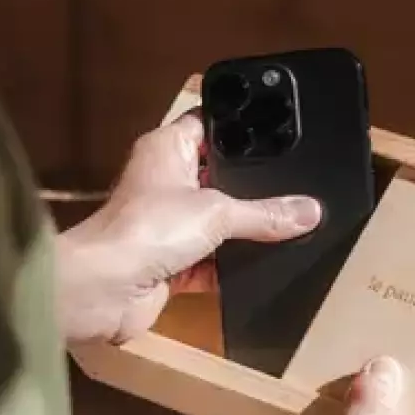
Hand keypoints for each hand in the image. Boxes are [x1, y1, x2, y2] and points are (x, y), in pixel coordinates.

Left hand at [55, 113, 321, 343]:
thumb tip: (312, 211)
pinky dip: (231, 267)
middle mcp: (165, 181)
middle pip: (219, 175)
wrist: (103, 290)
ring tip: (289, 224)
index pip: (209, 124)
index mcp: (168, 149)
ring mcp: (166, 224)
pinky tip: (265, 265)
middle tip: (297, 182)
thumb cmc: (148, 229)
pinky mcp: (169, 263)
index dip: (241, 124)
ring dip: (242, 230)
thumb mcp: (219, 212)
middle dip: (251, 184)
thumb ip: (266, 213)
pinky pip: (211, 261)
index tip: (281, 127)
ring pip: (216, 221)